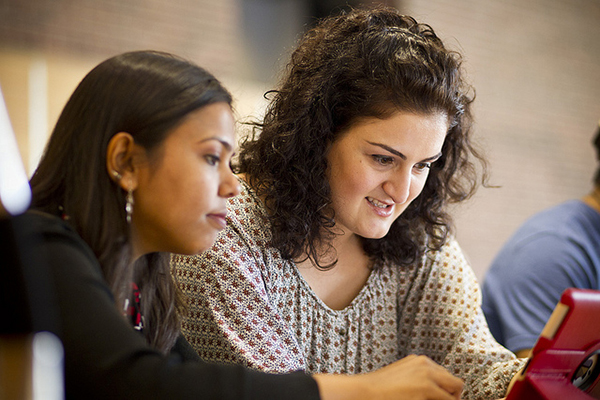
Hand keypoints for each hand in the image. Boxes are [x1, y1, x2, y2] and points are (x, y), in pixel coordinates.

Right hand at [314, 354, 462, 399]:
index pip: (446, 376)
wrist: (364, 392)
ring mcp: (427, 376)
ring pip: (455, 393)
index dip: (447, 392)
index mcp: (419, 361)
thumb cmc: (378, 390)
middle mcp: (425, 365)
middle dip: (452, 397)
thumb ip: (419, 379)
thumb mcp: (402, 377)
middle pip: (455, 383)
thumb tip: (436, 391)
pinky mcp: (427, 389)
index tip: (442, 399)